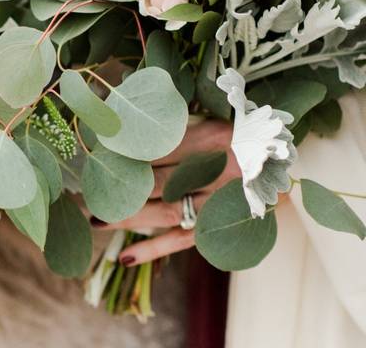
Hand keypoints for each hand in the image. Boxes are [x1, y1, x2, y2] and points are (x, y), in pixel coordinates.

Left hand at [94, 120, 240, 265]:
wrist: (290, 167)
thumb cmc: (243, 137)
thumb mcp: (213, 121)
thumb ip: (175, 126)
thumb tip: (123, 126)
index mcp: (212, 136)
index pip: (154, 146)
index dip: (121, 154)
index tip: (92, 156)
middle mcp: (218, 169)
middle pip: (155, 180)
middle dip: (118, 187)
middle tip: (86, 191)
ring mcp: (222, 201)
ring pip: (166, 212)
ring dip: (127, 218)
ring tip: (96, 219)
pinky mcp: (224, 226)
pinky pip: (184, 240)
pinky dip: (154, 249)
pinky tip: (126, 257)